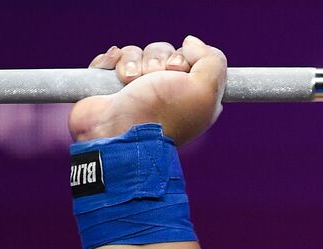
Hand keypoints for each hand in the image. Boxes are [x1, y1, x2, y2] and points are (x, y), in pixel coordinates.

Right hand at [68, 35, 225, 145]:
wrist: (118, 131)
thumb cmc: (163, 112)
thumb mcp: (206, 89)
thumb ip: (212, 61)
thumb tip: (191, 43)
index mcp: (191, 97)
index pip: (192, 60)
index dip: (185, 59)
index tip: (180, 70)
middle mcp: (166, 93)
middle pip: (163, 53)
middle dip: (157, 59)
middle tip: (154, 77)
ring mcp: (137, 90)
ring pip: (137, 53)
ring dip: (133, 62)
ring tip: (130, 81)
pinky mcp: (110, 86)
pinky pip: (113, 58)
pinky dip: (112, 61)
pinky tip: (116, 74)